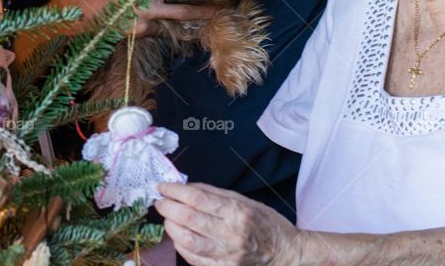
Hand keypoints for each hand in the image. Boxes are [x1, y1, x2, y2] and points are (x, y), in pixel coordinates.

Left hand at [155, 182, 301, 265]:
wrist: (284, 254)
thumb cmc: (266, 223)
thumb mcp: (244, 200)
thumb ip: (215, 194)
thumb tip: (187, 187)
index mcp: (237, 211)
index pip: (197, 198)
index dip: (175, 191)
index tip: (163, 186)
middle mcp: (230, 233)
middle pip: (188, 218)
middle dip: (168, 207)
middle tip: (160, 201)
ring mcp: (226, 254)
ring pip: (186, 240)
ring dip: (171, 227)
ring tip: (168, 218)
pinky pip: (193, 258)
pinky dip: (181, 245)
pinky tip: (178, 236)